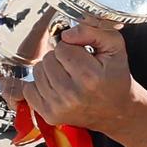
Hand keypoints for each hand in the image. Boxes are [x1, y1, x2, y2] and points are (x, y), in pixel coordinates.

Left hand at [23, 23, 138, 136]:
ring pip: (37, 72)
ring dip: (50, 71)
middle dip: (60, 59)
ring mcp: (59, 107)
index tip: (82, 56)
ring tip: (67, 77)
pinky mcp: (49, 115)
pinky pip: (28, 90)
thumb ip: (93, 31)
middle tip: (75, 67)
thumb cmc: (116, 78)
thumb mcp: (115, 47)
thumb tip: (66, 34)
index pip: (62, 47)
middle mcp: (72, 94)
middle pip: (48, 59)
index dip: (71, 48)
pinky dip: (39, 85)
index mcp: (89, 76)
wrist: (118, 111)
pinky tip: (55, 86)